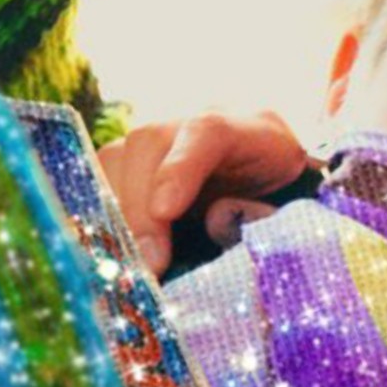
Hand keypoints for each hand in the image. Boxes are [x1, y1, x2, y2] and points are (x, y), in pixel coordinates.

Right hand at [95, 110, 309, 273]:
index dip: (180, 168)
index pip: (210, 132)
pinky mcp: (133, 162)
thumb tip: (213, 222)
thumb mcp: (286, 213)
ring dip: (113, 214)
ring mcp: (162, 139)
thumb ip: (254, 217)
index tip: (165, 211)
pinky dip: (99, 215)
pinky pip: (100, 178)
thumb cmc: (287, 206)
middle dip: (139, 207)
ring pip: (116, 158)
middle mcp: (198, 123)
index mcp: (253, 131)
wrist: (277, 191)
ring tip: (128, 263)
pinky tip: (109, 250)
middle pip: (149, 143)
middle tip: (146, 262)